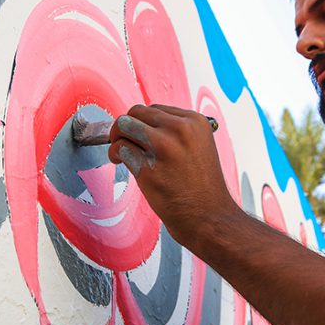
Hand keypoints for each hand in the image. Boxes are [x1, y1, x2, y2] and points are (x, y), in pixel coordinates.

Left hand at [107, 104, 240, 248]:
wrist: (209, 216)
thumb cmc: (202, 187)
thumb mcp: (199, 146)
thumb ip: (177, 132)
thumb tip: (147, 124)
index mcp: (194, 121)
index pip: (155, 109)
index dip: (143, 122)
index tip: (140, 135)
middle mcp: (180, 129)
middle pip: (136, 112)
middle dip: (126, 126)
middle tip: (124, 140)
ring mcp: (164, 147)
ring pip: (124, 125)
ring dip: (116, 137)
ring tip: (120, 151)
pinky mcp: (148, 167)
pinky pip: (120, 148)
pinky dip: (115, 154)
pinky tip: (120, 162)